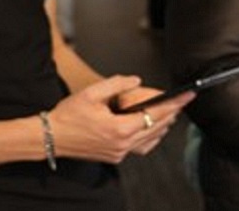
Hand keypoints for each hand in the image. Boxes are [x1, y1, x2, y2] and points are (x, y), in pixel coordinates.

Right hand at [48, 76, 182, 163]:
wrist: (51, 137)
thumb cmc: (68, 116)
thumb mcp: (91, 93)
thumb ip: (117, 84)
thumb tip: (137, 81)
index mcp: (120, 128)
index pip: (156, 115)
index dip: (174, 104)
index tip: (187, 96)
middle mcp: (123, 144)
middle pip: (158, 128)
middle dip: (172, 113)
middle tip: (181, 101)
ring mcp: (119, 153)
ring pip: (151, 140)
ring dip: (162, 125)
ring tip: (170, 112)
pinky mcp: (115, 156)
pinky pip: (140, 147)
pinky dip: (150, 137)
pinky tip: (152, 128)